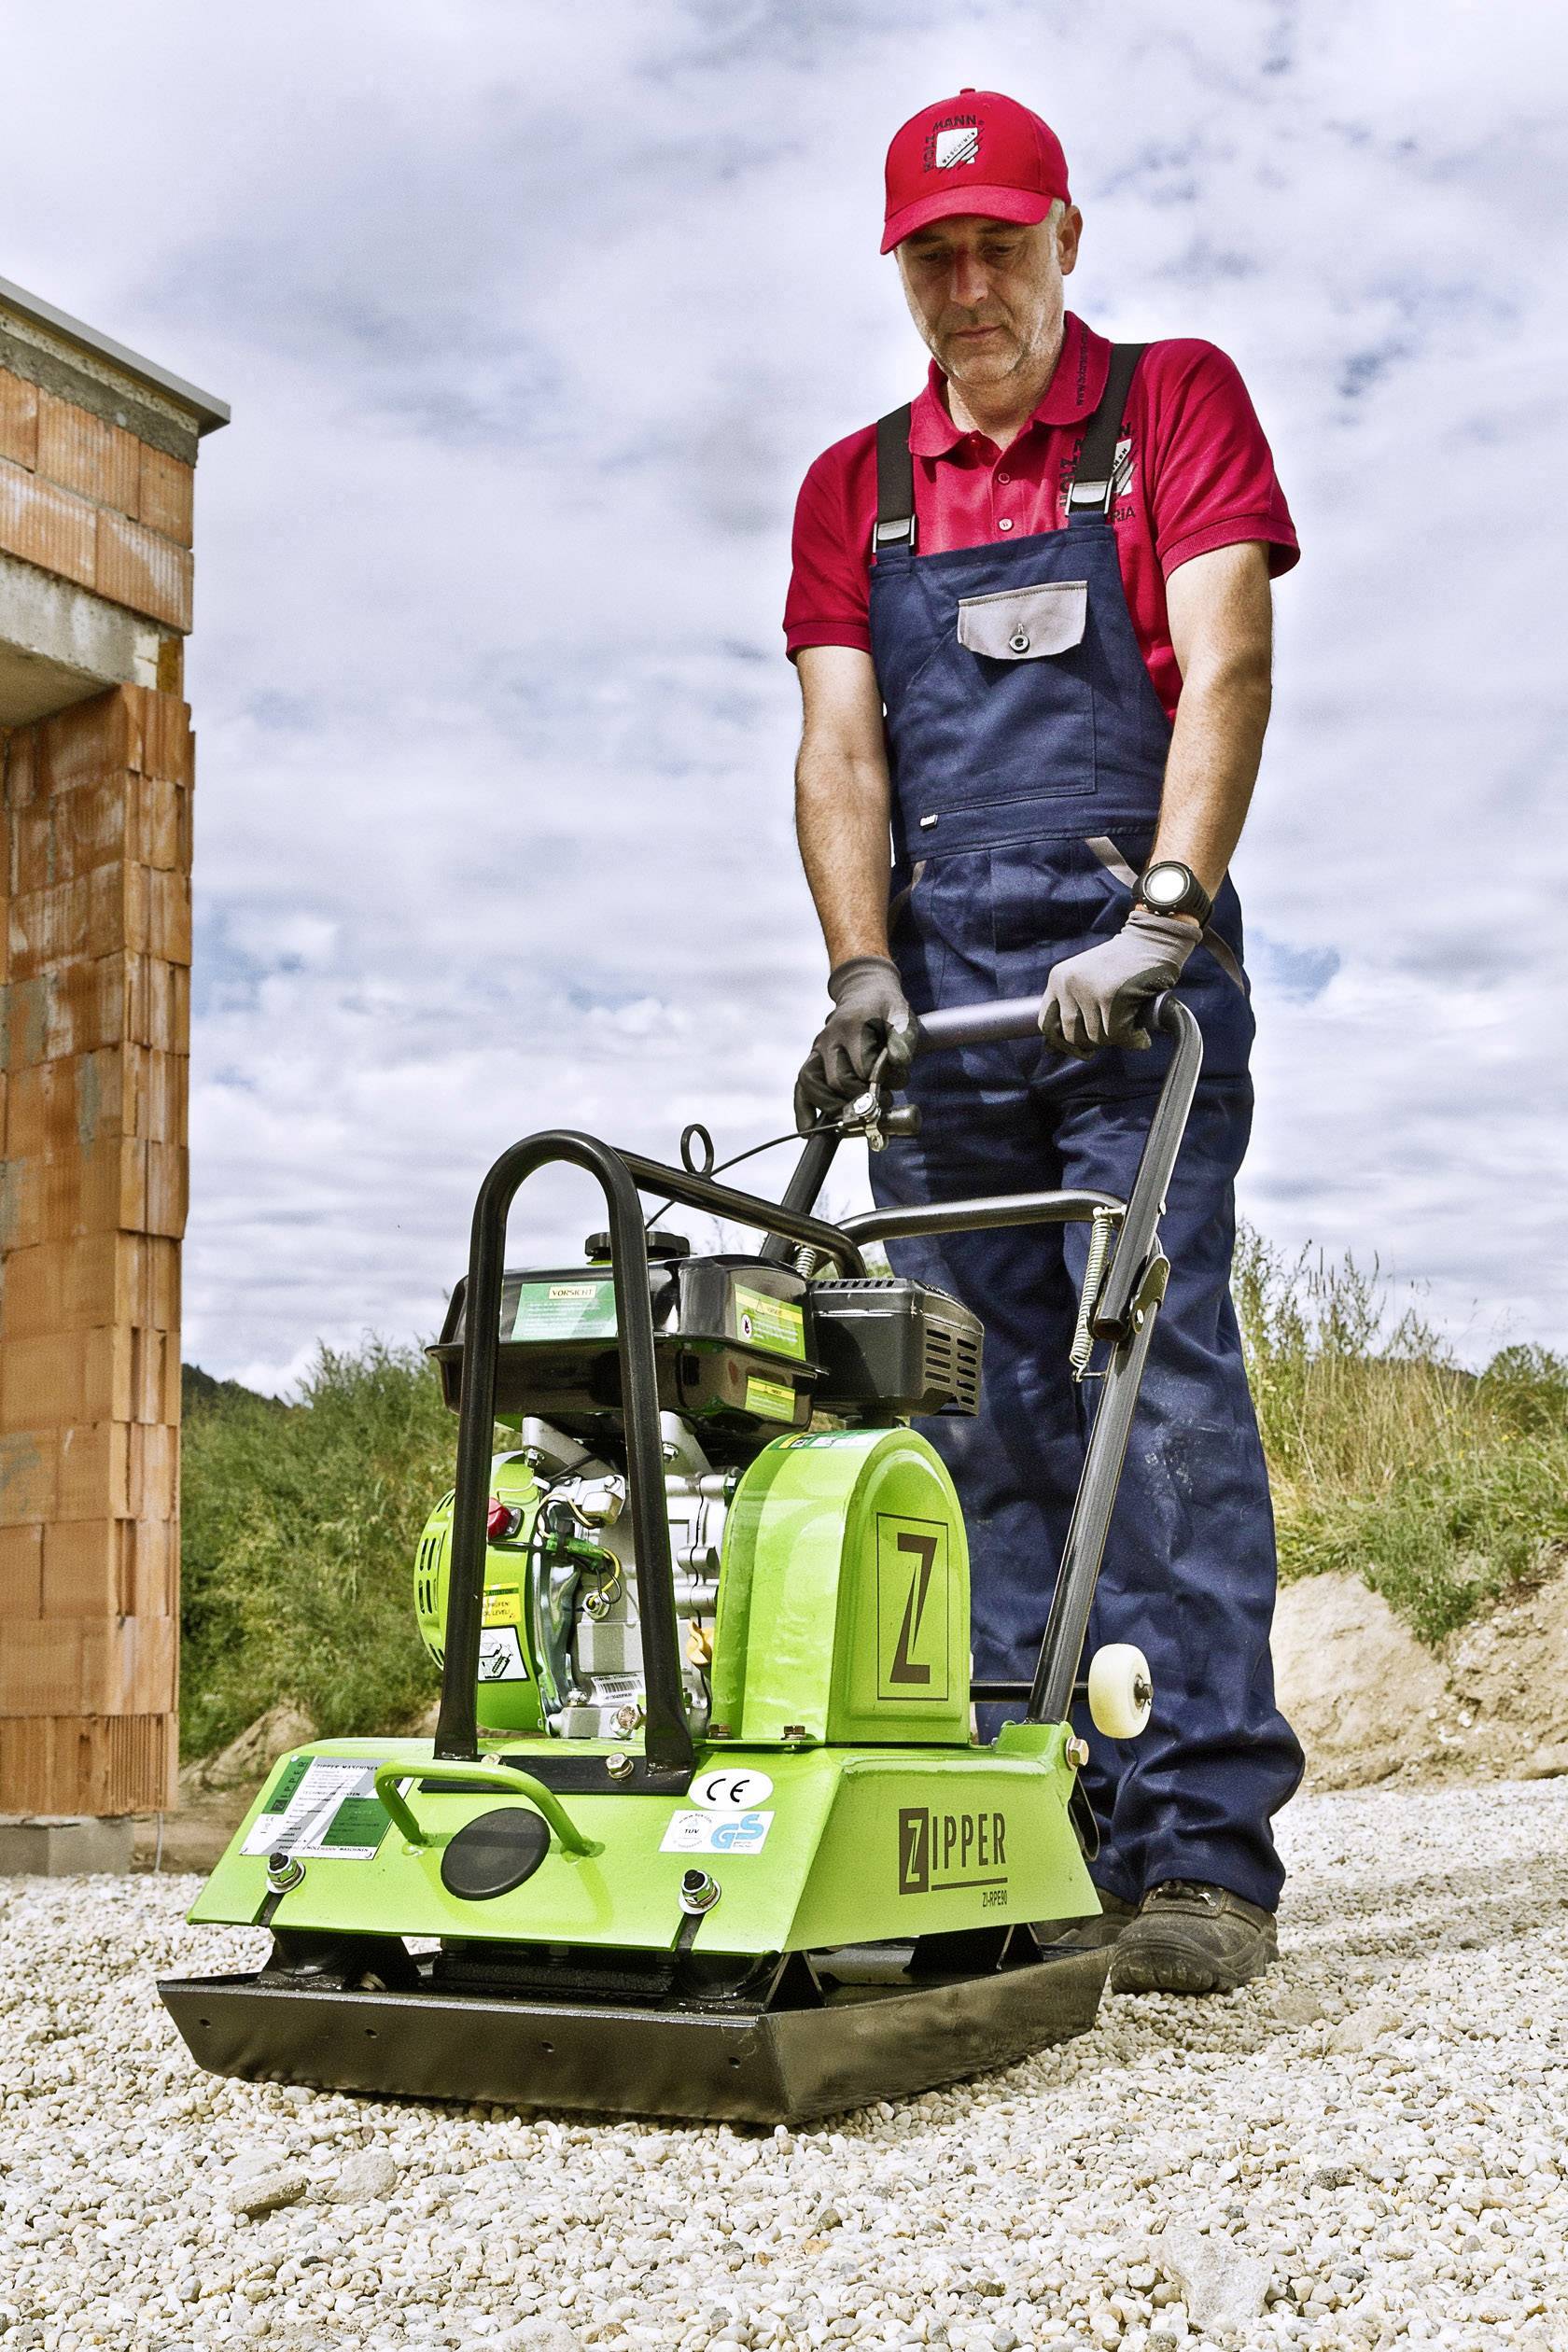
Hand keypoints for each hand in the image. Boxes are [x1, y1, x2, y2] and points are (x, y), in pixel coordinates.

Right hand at [794, 956, 913, 1130]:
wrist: (863, 990)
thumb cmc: (885, 1007)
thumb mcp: (901, 1014)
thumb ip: (903, 1037)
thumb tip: (899, 1062)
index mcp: (853, 1026)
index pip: (862, 1066)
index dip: (877, 1083)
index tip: (891, 1089)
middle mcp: (830, 1039)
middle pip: (838, 1080)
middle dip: (860, 1098)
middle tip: (882, 1102)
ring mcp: (818, 1050)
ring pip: (813, 1085)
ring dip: (833, 1107)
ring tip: (853, 1118)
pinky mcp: (812, 1060)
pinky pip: (801, 1086)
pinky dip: (803, 1110)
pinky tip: (808, 1129)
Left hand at [1038, 910, 1198, 1056]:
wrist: (1153, 940)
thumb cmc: (1124, 964)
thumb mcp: (1088, 979)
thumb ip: (1072, 1006)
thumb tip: (1052, 1050)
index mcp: (1058, 979)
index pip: (1046, 1023)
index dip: (1063, 1042)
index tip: (1082, 1047)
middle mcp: (1067, 983)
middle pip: (1073, 1035)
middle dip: (1096, 1041)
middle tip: (1114, 1031)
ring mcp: (1088, 990)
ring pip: (1097, 1037)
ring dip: (1116, 1039)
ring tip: (1129, 1025)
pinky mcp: (1110, 997)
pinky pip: (1118, 1034)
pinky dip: (1133, 1039)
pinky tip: (1140, 1035)